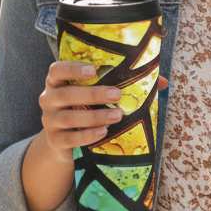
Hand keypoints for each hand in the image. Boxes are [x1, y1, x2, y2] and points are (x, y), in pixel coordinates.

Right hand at [38, 61, 168, 163]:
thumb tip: (163, 82)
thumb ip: (125, 84)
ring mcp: (49, 121)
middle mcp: (48, 99)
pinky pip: (70, 138)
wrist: (63, 141)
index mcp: (57, 82)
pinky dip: (87, 135)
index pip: (56, 70)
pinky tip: (103, 132)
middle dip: (92, 94)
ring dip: (94, 116)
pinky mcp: (55, 141)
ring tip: (117, 115)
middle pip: (65, 94)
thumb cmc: (85, 108)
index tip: (93, 69)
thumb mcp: (97, 94)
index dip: (72, 68)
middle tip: (117, 94)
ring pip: (68, 118)